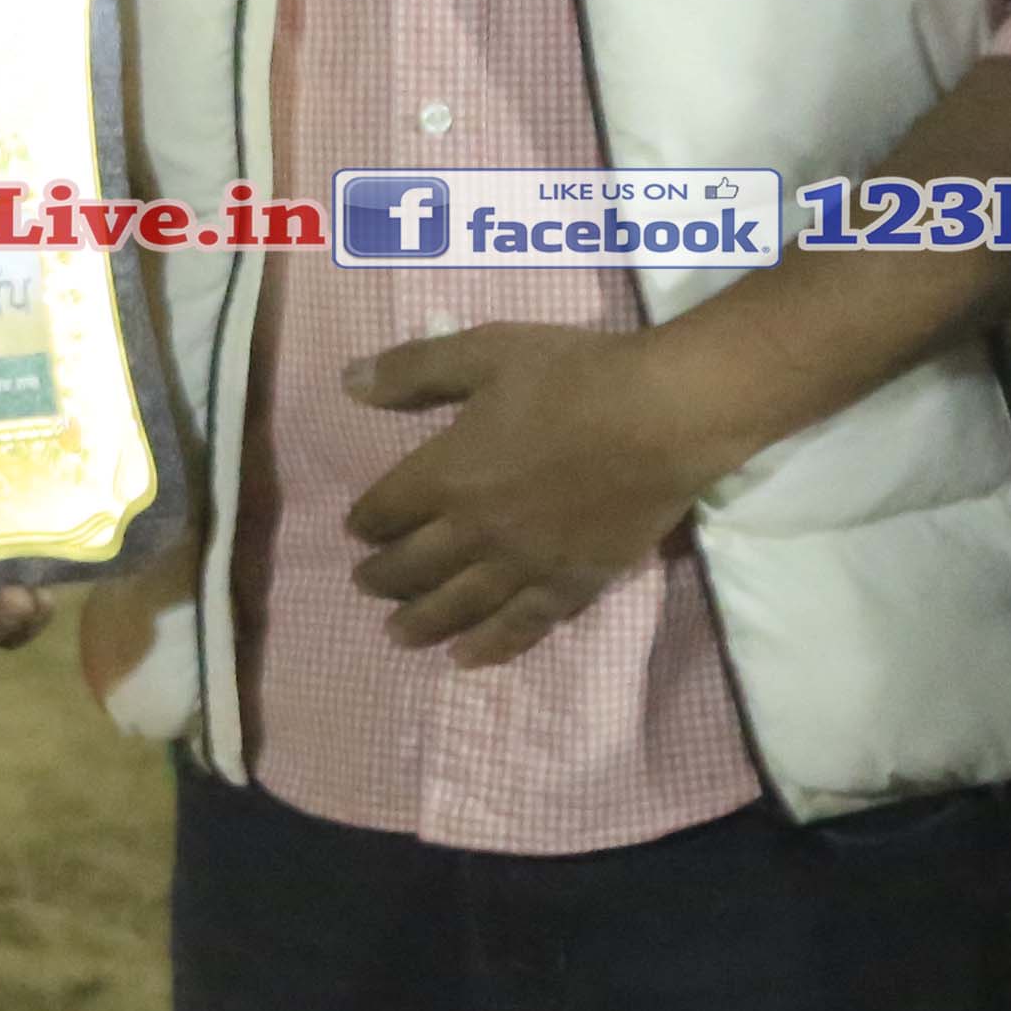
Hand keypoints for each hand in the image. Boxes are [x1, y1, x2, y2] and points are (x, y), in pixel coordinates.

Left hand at [342, 321, 741, 668]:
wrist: (662, 417)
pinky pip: (522, 625)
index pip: (386, 511)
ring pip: (459, 606)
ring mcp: (525, 563)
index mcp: (448, 474)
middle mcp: (477, 529)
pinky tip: (468, 658)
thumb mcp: (483, 352)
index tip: (357, 530)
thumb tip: (347, 382)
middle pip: (414, 565)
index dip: (365, 523)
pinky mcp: (572, 583)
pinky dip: (490, 645)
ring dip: (422, 622)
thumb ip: (413, 370)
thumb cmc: (573, 376)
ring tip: (397, 634)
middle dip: (382, 578)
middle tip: (365, 586)